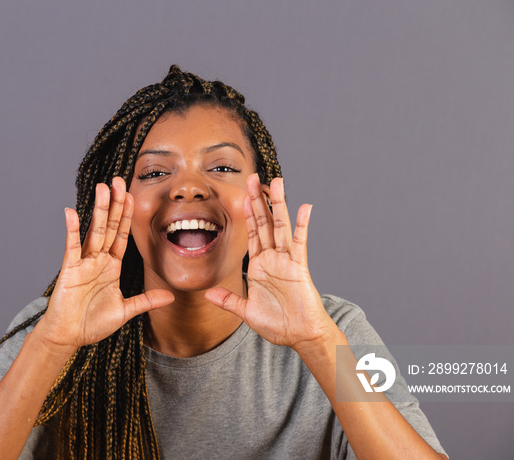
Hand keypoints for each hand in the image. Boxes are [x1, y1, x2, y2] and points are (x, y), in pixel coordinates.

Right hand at [35, 177, 173, 349]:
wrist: (69, 337)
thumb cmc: (92, 323)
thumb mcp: (125, 310)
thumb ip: (146, 301)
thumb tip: (171, 297)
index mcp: (111, 266)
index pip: (121, 235)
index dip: (127, 216)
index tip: (132, 195)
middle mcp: (98, 260)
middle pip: (109, 227)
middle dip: (115, 204)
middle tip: (119, 180)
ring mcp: (83, 263)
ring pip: (94, 232)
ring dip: (99, 210)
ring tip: (103, 188)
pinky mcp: (70, 271)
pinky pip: (71, 247)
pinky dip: (71, 231)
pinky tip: (71, 212)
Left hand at [205, 175, 336, 349]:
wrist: (300, 337)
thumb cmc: (278, 324)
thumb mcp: (247, 311)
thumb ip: (229, 301)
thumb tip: (209, 294)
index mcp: (259, 266)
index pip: (252, 233)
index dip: (248, 213)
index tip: (243, 194)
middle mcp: (273, 258)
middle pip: (265, 223)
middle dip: (257, 200)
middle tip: (252, 177)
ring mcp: (286, 260)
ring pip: (280, 226)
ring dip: (278, 204)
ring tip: (276, 182)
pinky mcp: (299, 267)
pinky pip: (299, 243)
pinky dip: (302, 225)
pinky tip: (304, 207)